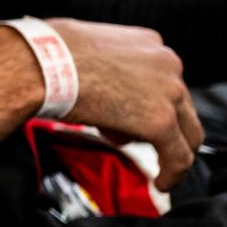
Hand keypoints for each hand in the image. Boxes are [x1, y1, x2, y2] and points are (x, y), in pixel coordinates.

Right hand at [51, 17, 202, 189]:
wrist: (40, 64)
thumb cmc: (49, 53)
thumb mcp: (89, 47)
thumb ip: (107, 65)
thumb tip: (99, 87)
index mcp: (150, 43)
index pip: (164, 80)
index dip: (147, 102)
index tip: (132, 117)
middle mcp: (167, 63)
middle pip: (182, 106)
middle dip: (163, 128)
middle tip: (141, 143)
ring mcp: (168, 92)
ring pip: (187, 132)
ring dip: (170, 150)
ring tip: (153, 166)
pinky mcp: (160, 121)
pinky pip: (178, 156)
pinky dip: (172, 173)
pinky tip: (160, 183)